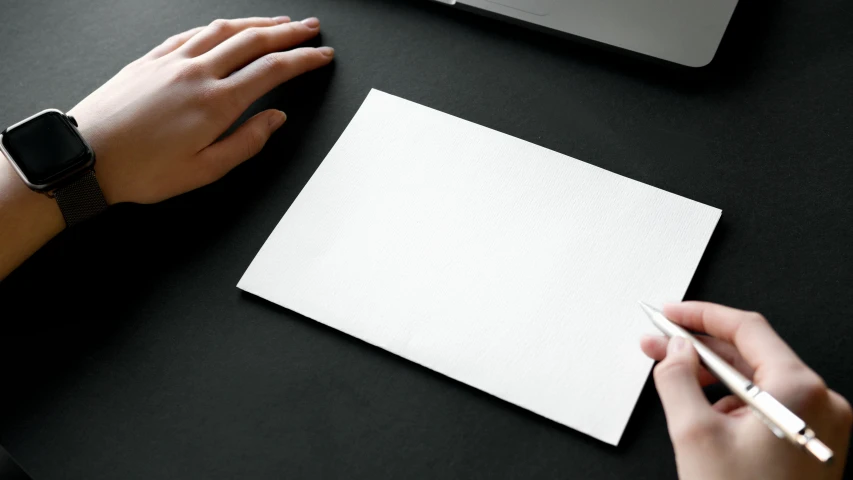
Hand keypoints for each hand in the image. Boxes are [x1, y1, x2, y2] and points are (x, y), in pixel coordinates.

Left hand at [68, 16, 333, 203]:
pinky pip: (192, 32)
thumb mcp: (205, 171)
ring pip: (224, 30)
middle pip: (254, 41)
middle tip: (311, 29)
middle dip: (289, 33)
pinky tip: (226, 27)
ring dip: (257, 23)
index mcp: (216, 104)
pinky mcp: (151, 59)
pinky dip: (218, 26)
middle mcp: (197, 74)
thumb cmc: (141, 171)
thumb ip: (247, 143)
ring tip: (279, 23)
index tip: (321, 56)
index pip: (273, 70)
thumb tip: (275, 120)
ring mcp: (172, 62)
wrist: (85, 157)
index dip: (304, 60)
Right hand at [640, 302, 851, 479]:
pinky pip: (769, 405)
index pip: (746, 328)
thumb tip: (673, 349)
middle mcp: (820, 402)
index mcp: (799, 390)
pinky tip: (702, 411)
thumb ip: (676, 378)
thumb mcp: (694, 434)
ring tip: (673, 381)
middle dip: (698, 349)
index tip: (670, 313)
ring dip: (712, 377)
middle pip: (752, 354)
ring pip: (758, 381)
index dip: (700, 316)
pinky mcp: (812, 443)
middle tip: (658, 344)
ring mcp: (822, 424)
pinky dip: (732, 402)